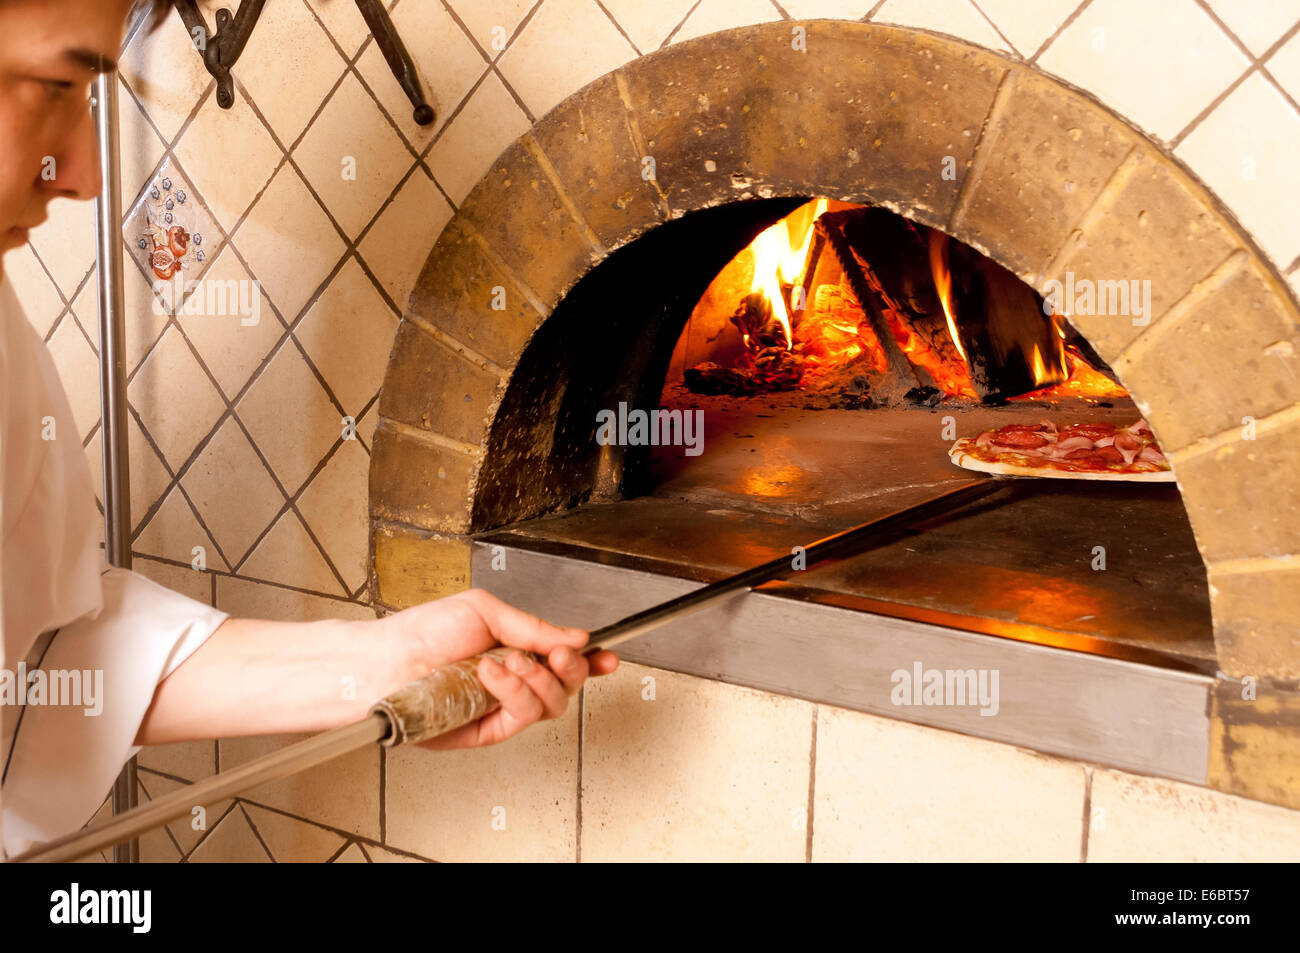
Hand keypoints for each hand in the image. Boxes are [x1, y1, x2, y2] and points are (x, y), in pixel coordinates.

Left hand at [381, 589, 617, 750]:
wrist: (385, 663)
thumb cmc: (422, 633)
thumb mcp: (484, 611)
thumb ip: (533, 626)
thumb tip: (576, 638)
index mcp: (516, 647)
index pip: (564, 657)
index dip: (592, 660)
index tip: (609, 656)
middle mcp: (514, 680)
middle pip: (568, 684)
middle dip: (572, 668)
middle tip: (559, 655)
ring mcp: (502, 706)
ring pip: (552, 704)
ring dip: (537, 679)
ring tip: (509, 662)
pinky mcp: (489, 730)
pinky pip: (522, 717)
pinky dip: (514, 692)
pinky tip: (493, 674)